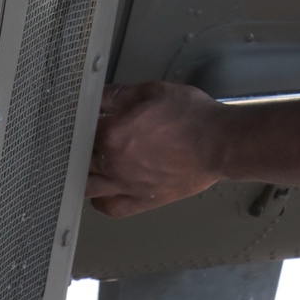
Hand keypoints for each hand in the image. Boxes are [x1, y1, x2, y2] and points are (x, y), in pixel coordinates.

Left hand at [86, 81, 228, 217]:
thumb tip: (98, 95)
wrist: (220, 143)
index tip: (83, 117)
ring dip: (83, 174)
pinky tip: (102, 190)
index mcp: (113, 134)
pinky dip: (100, 200)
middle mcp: (114, 163)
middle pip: (79, 159)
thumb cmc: (192, 117)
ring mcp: (126, 185)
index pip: (82, 128)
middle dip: (79, 147)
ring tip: (88, 163)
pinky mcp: (142, 200)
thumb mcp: (153, 92)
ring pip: (88, 186)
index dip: (81, 120)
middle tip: (85, 138)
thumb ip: (119, 94)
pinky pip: (109, 207)